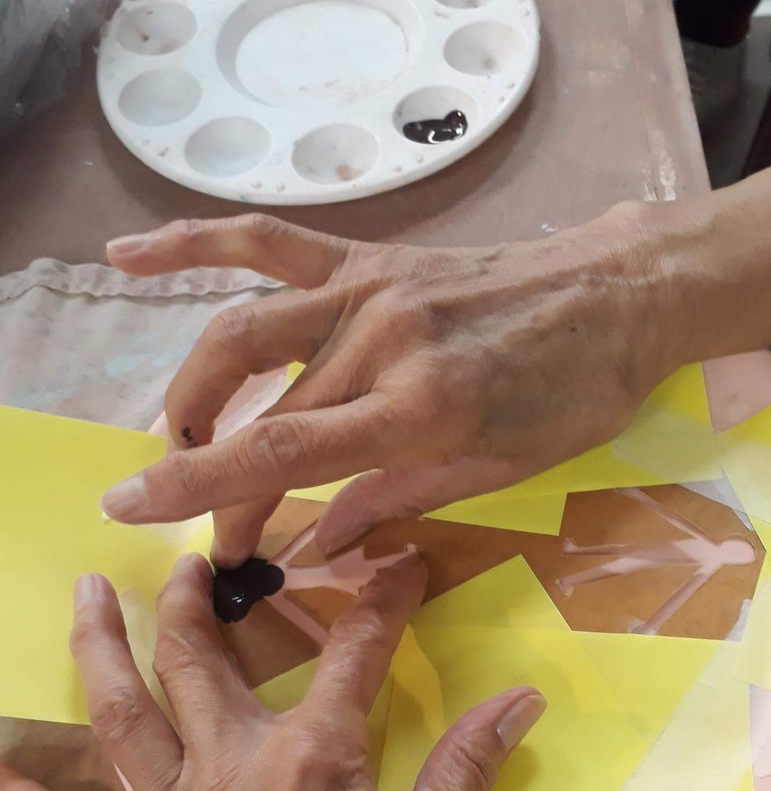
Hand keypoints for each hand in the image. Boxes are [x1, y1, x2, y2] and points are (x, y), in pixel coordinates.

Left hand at [0, 554, 544, 790]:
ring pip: (122, 721)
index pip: (354, 653)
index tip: (402, 564)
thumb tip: (521, 699)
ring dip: (100, 651)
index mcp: (314, 763)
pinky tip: (0, 775)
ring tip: (82, 597)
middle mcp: (231, 776)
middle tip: (190, 556)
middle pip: (201, 661)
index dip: (383, 600)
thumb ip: (465, 771)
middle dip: (194, 597)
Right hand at [102, 208, 693, 564]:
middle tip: (219, 524)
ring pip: (243, 336)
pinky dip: (195, 243)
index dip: (201, 490)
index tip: (134, 514)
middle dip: (218, 477)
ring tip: (181, 440)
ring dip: (194, 392)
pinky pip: (269, 243)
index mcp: (420, 408)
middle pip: (262, 414)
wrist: (619, 296)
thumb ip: (393, 501)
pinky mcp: (371, 256)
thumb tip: (315, 547)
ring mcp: (370, 288)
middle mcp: (382, 342)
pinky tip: (131, 254)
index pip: (282, 455)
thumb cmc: (574, 396)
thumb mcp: (495, 470)